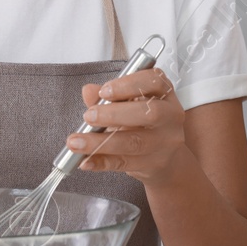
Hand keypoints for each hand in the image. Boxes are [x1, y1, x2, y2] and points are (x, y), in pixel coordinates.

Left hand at [69, 68, 184, 183]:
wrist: (165, 156)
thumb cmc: (143, 122)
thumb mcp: (129, 103)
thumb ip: (109, 96)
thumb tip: (89, 91)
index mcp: (164, 93)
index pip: (154, 82)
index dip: (128, 84)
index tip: (104, 90)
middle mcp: (170, 115)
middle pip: (149, 113)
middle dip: (114, 114)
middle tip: (89, 116)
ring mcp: (165, 142)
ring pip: (135, 142)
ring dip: (101, 142)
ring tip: (76, 142)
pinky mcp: (155, 163)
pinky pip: (125, 163)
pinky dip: (102, 162)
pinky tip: (85, 160)